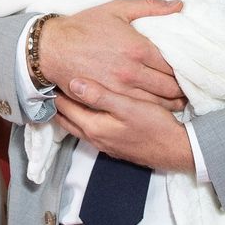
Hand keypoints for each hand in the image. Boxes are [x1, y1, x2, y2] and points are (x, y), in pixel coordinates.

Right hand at [38, 0, 185, 109]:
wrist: (53, 47)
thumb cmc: (84, 26)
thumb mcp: (117, 8)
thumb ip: (151, 6)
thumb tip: (179, 5)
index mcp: (138, 48)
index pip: (173, 65)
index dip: (185, 70)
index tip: (191, 71)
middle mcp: (132, 71)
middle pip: (169, 87)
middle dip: (182, 90)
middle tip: (189, 89)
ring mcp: (121, 89)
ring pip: (157, 103)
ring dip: (172, 103)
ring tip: (179, 102)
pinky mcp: (109, 100)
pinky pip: (138, 109)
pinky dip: (152, 110)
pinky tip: (158, 109)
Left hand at [54, 78, 193, 171]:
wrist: (176, 150)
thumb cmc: (154, 126)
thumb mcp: (128, 106)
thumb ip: (100, 96)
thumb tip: (73, 83)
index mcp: (94, 127)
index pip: (65, 107)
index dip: (55, 91)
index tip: (48, 74)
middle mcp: (94, 138)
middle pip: (67, 118)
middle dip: (58, 102)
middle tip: (51, 82)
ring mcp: (104, 143)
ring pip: (77, 124)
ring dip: (69, 110)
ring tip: (65, 92)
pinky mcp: (114, 144)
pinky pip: (89, 128)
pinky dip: (82, 117)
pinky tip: (88, 108)